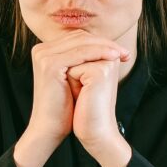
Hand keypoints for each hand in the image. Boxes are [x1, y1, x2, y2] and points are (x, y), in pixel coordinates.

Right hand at [14, 30, 127, 166]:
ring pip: (81, 43)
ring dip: (105, 46)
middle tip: (125, 52)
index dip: (101, 42)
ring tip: (122, 54)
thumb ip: (83, 61)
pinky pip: (80, 53)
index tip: (121, 51)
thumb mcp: (75, 79)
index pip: (78, 38)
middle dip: (105, 43)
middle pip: (79, 37)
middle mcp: (41, 50)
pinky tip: (113, 57)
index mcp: (45, 51)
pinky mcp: (49, 64)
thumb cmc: (64, 108)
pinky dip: (99, 53)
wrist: (49, 128)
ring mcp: (43, 56)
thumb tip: (107, 47)